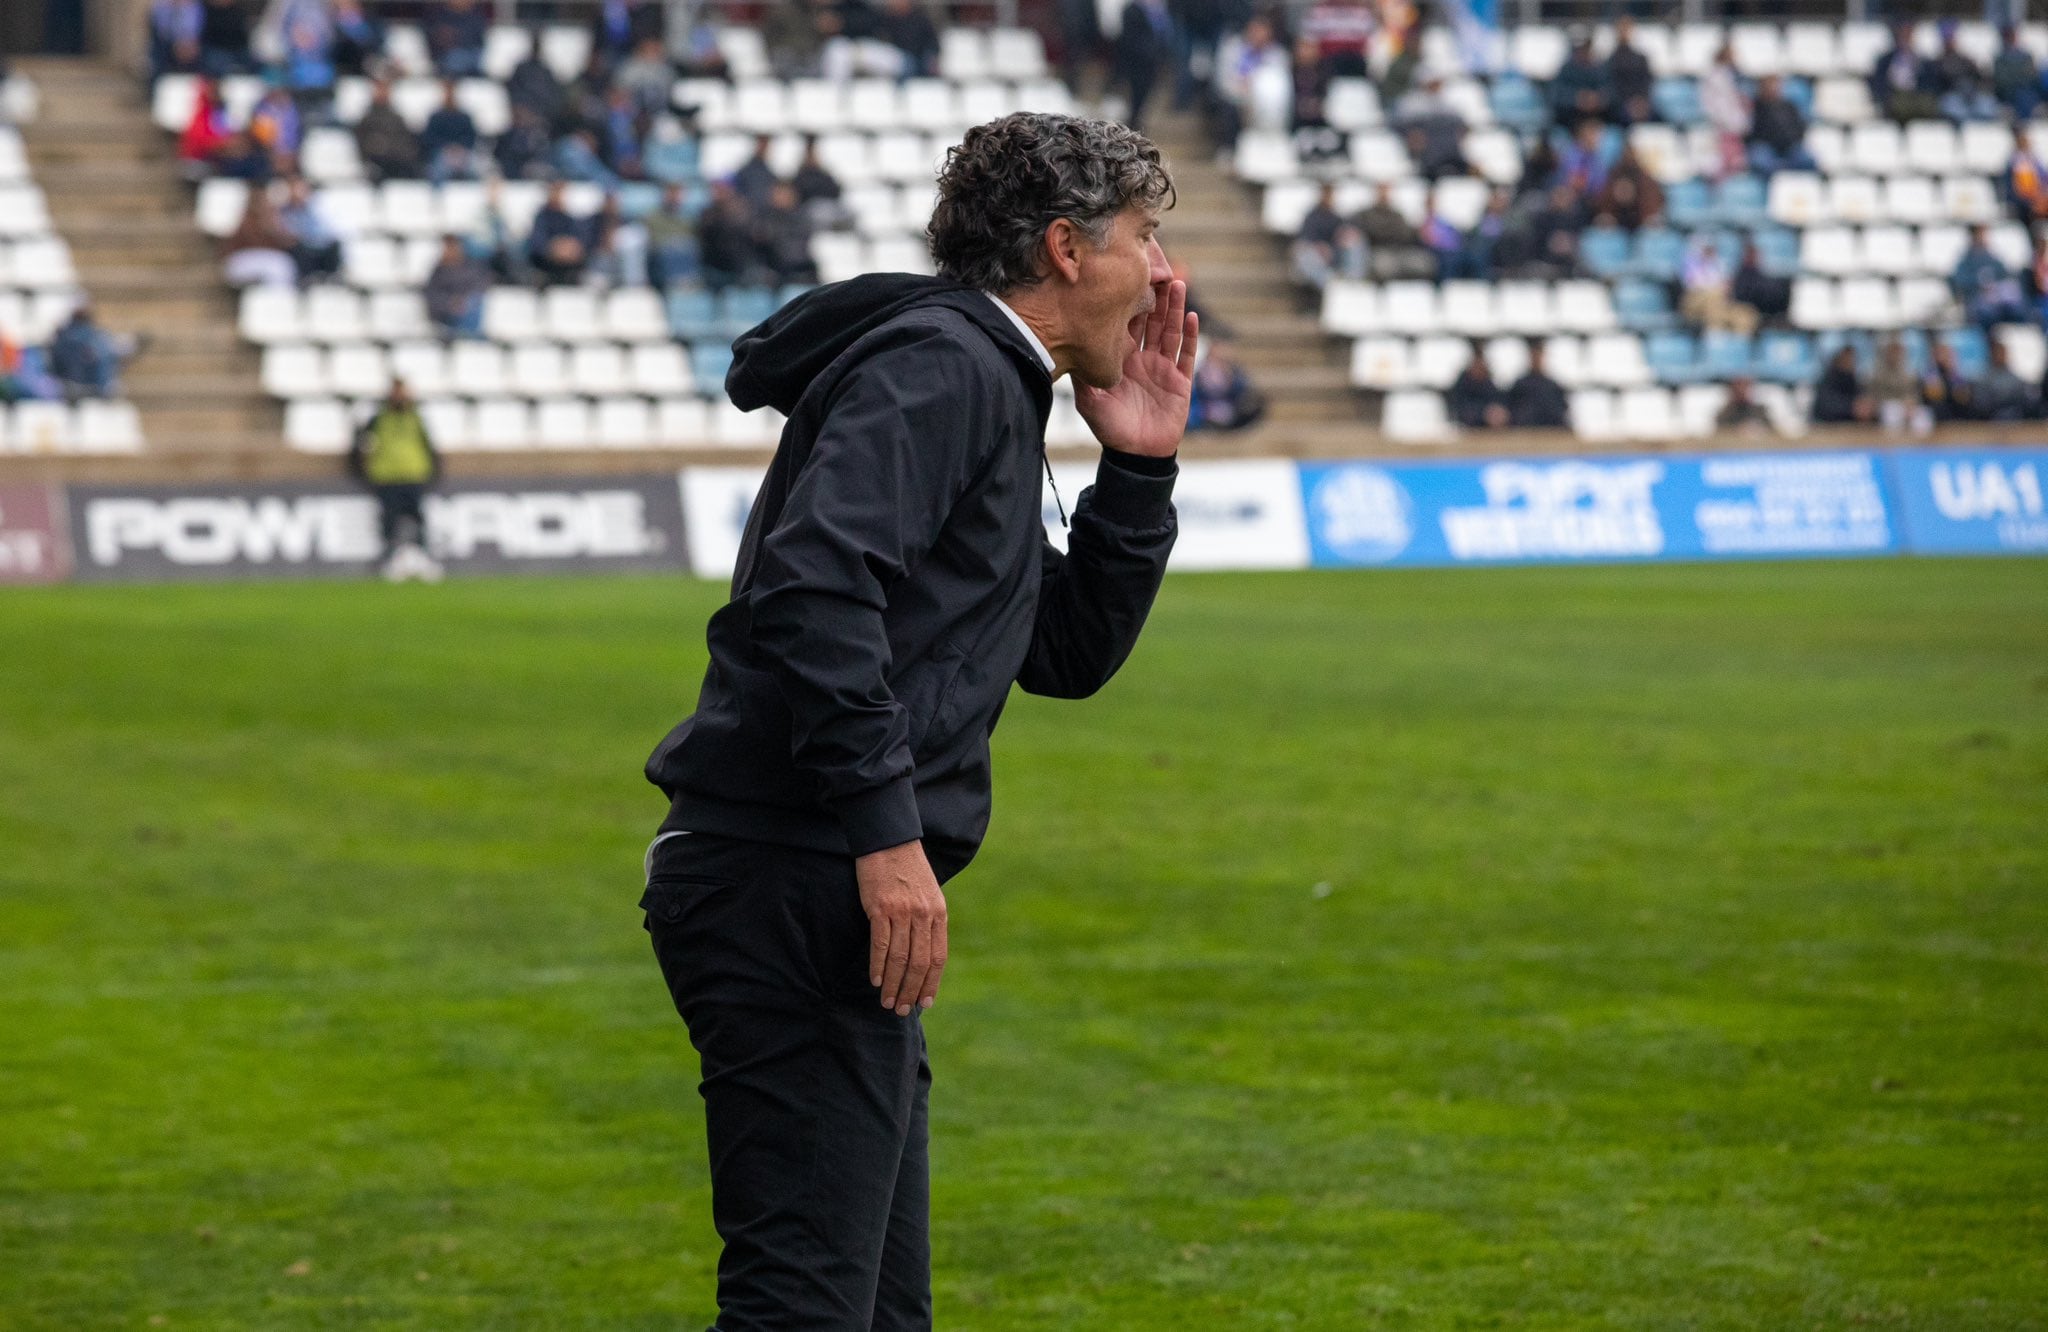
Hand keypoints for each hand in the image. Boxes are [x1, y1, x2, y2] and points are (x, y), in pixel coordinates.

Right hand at [856, 840, 947, 1016]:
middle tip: (900, 1010)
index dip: (931, 984)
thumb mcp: (929, 894)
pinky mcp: (880, 908)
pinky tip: (876, 980)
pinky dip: (878, 966)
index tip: (924, 1003)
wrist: (889, 841)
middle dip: (911, 991)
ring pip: (900, 958)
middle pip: (919, 963)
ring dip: (893, 985)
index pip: (938, 958)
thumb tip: (925, 955)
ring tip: (886, 1002)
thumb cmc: (908, 870)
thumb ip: (929, 922)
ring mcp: (902, 912)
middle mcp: (924, 915)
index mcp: (939, 913)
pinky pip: (881, 944)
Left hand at [1075, 277, 1198, 458]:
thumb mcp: (1089, 401)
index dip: (1127, 303)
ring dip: (1174, 308)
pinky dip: (1190, 336)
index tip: (1127, 278)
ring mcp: (1163, 368)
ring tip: (1176, 283)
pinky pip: (1187, 355)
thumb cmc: (1111, 429)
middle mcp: (1142, 359)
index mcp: (1121, 360)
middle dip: (1153, 296)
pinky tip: (1191, 317)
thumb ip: (1083, 377)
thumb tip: (1068, 353)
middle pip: (1151, 321)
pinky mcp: (1180, 381)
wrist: (1137, 455)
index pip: (1125, 324)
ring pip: (1170, 331)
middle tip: (1154, 269)